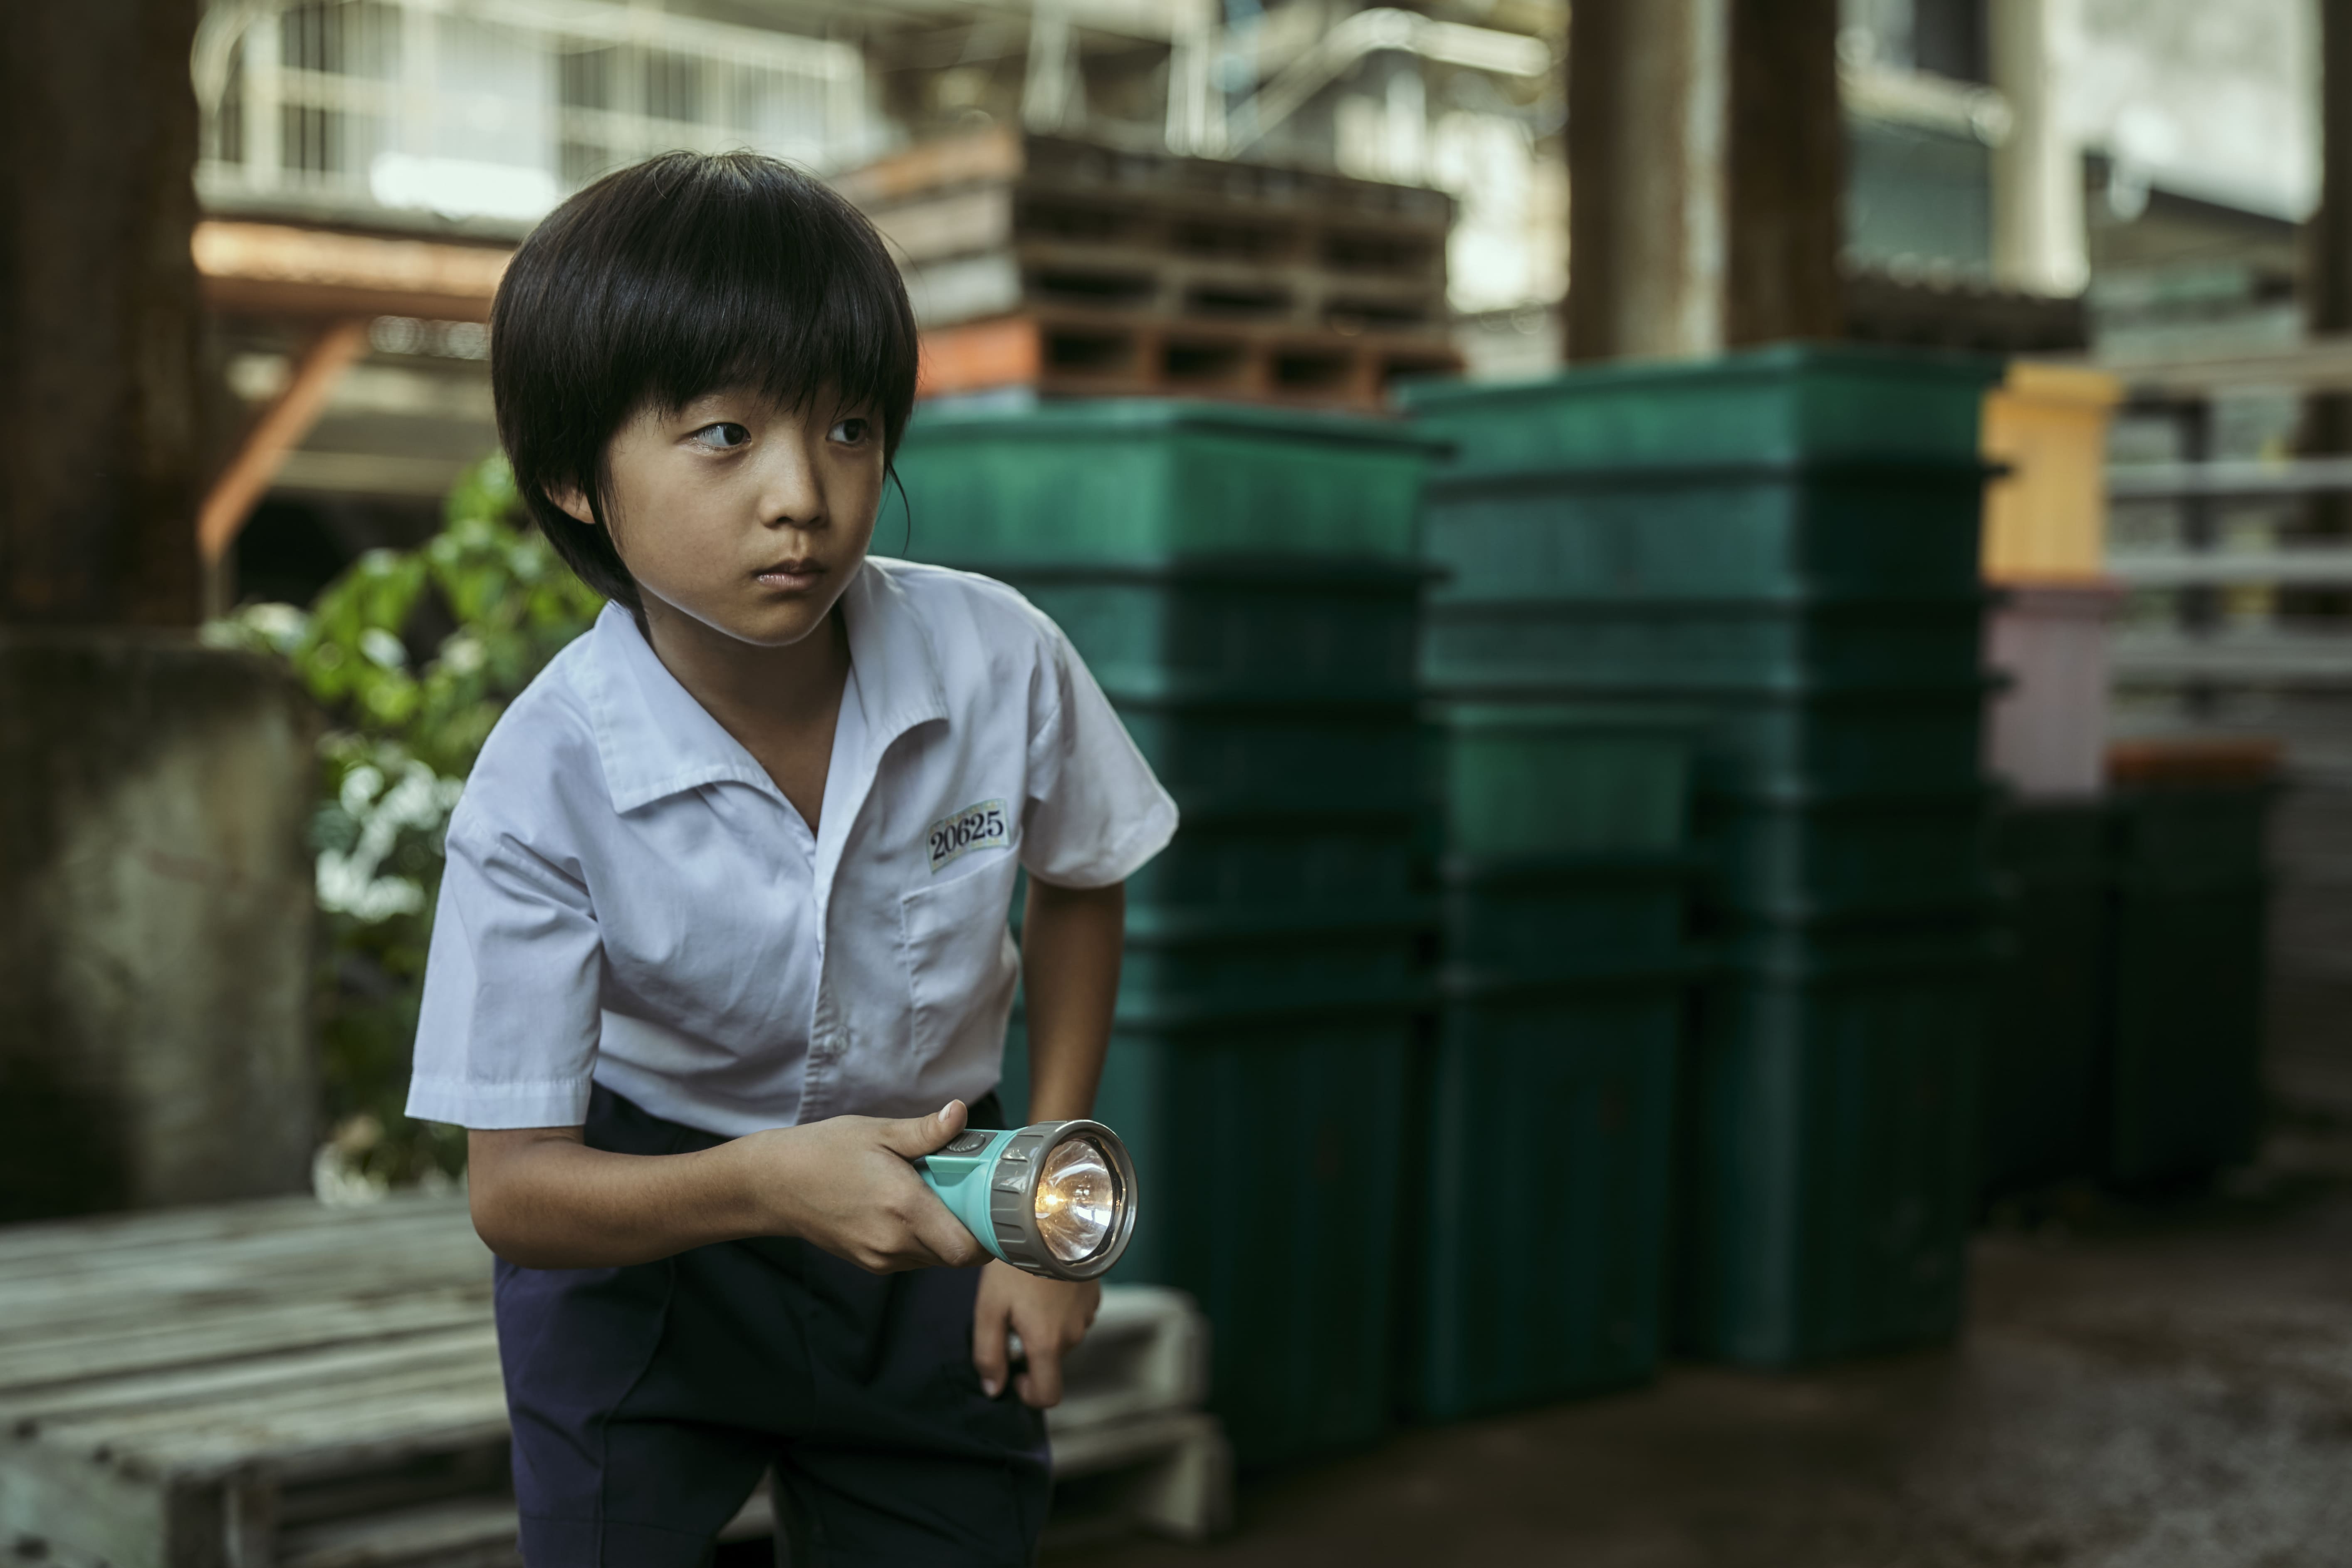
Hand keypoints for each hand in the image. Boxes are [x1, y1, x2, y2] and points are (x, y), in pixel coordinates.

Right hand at [746, 1101, 987, 1272]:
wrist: (771, 1184)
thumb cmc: (823, 1152)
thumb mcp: (878, 1132)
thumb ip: (926, 1131)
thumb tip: (961, 1112)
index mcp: (905, 1210)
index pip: (968, 1249)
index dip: (989, 1235)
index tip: (993, 1207)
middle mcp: (895, 1243)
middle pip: (956, 1256)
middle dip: (970, 1229)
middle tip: (967, 1193)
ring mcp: (880, 1258)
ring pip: (935, 1259)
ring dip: (945, 1234)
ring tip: (934, 1196)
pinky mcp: (869, 1263)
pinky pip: (912, 1258)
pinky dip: (922, 1239)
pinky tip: (909, 1207)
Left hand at [973, 1260, 1100, 1407]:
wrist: (1050, 1221)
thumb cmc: (1015, 1265)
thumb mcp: (989, 1308)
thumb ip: (988, 1354)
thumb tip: (993, 1389)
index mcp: (1047, 1343)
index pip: (1048, 1395)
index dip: (1030, 1394)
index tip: (1016, 1375)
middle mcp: (1073, 1335)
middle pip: (1051, 1361)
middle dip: (1032, 1348)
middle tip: (1013, 1314)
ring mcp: (1087, 1315)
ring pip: (1063, 1337)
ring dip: (1047, 1327)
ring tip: (1029, 1294)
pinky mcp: (1094, 1296)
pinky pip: (1075, 1316)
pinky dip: (1060, 1310)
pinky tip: (1046, 1285)